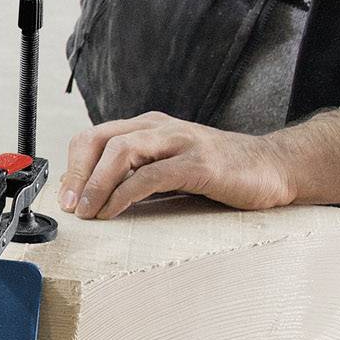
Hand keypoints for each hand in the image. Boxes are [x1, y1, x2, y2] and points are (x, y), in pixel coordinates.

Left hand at [61, 108, 339, 219]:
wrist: (275, 168)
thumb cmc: (220, 173)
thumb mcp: (170, 168)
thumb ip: (137, 174)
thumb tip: (93, 198)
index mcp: (149, 127)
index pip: (94, 136)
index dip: (72, 166)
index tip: (64, 198)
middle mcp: (160, 127)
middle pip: (100, 139)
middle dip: (77, 174)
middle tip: (69, 207)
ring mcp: (180, 142)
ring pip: (121, 151)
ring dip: (95, 184)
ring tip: (87, 212)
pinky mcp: (198, 163)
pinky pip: (150, 175)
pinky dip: (123, 194)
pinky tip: (113, 212)